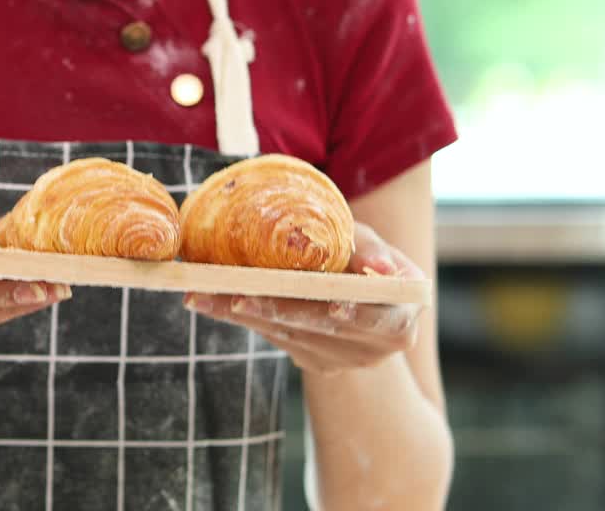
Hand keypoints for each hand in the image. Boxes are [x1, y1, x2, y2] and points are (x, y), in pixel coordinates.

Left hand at [182, 222, 424, 375]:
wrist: (356, 290)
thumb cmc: (363, 257)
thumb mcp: (369, 243)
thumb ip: (368, 248)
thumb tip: (376, 264)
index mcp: (400, 319)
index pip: (381, 320)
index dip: (359, 313)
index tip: (335, 306)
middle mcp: (374, 349)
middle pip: (322, 328)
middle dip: (278, 310)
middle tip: (239, 297)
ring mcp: (341, 360)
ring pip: (289, 335)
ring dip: (244, 314)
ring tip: (203, 295)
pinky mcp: (312, 361)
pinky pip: (274, 338)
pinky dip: (241, 317)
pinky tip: (209, 301)